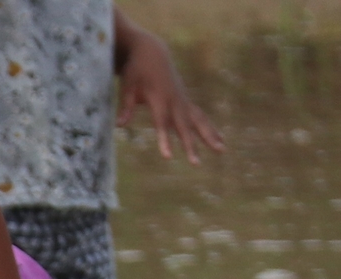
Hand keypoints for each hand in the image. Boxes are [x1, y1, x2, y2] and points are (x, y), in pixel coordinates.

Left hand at [116, 32, 224, 162]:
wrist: (151, 52)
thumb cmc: (136, 70)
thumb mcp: (127, 86)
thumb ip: (126, 106)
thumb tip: (119, 125)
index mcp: (159, 98)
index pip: (162, 123)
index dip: (165, 139)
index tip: (168, 156)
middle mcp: (175, 100)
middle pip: (184, 126)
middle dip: (190, 145)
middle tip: (196, 163)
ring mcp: (183, 100)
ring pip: (199, 120)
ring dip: (210, 135)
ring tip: (222, 150)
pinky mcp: (185, 100)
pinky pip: (200, 116)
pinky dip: (209, 127)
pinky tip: (219, 140)